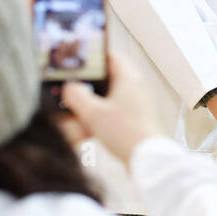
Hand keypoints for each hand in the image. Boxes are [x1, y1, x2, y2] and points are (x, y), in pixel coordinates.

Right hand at [60, 52, 163, 166]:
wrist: (148, 159)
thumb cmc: (126, 133)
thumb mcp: (93, 113)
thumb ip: (76, 96)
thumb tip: (69, 87)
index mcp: (128, 77)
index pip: (108, 56)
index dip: (90, 58)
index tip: (74, 63)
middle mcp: (134, 86)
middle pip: (104, 80)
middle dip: (85, 91)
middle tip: (70, 98)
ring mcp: (136, 103)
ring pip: (105, 100)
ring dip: (89, 110)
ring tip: (77, 122)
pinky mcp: (135, 119)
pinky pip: (111, 114)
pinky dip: (98, 121)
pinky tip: (87, 135)